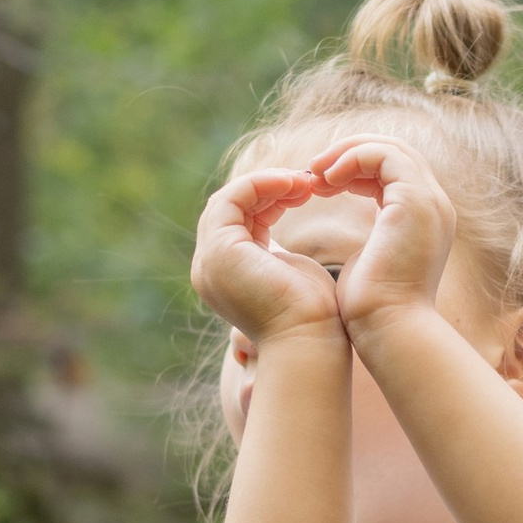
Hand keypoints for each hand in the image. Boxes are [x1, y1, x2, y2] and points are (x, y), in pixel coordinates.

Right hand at [191, 167, 349, 344]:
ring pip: (228, 200)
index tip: (306, 191)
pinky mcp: (219, 251)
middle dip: (267, 189)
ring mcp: (209, 260)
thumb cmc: (312, 316)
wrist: (310, 340)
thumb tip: (281, 240)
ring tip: (305, 183)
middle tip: (307, 182)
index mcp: (225, 273)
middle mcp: (209, 267)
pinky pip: (233, 200)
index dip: (269, 199)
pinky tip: (293, 185)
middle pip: (229, 208)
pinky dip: (261, 185)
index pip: (237, 220)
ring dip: (267, 184)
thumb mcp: (289, 272)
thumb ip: (276, 253)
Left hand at [307, 138, 458, 340]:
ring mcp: (429, 201)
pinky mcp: (415, 200)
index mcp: (423, 219)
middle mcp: (433, 205)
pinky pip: (383, 156)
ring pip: (390, 148)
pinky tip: (325, 180)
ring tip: (314, 172)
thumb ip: (369, 243)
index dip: (356, 169)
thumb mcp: (369, 264)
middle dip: (351, 153)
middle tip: (313, 169)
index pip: (394, 172)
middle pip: (395, 152)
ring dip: (347, 153)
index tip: (321, 184)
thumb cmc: (372, 309)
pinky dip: (352, 159)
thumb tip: (355, 245)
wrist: (389, 329)